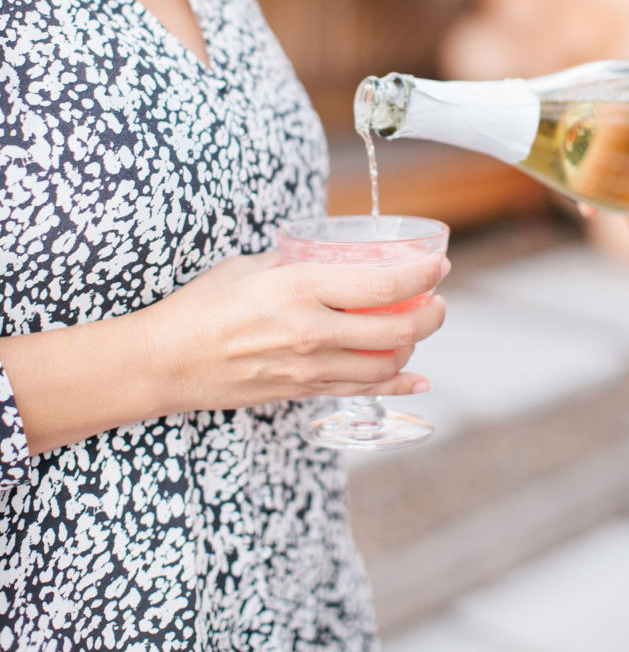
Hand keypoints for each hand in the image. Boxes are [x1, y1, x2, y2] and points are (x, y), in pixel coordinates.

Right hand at [148, 250, 448, 412]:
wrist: (166, 362)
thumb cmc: (201, 306)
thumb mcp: (248, 266)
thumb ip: (294, 263)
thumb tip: (327, 258)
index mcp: (299, 288)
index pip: (382, 284)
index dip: (422, 275)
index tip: (438, 265)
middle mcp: (312, 331)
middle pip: (397, 329)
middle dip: (431, 314)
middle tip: (437, 300)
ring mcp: (309, 368)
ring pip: (385, 364)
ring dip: (413, 345)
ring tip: (418, 327)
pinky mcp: (302, 392)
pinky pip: (362, 391)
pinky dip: (396, 383)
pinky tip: (416, 378)